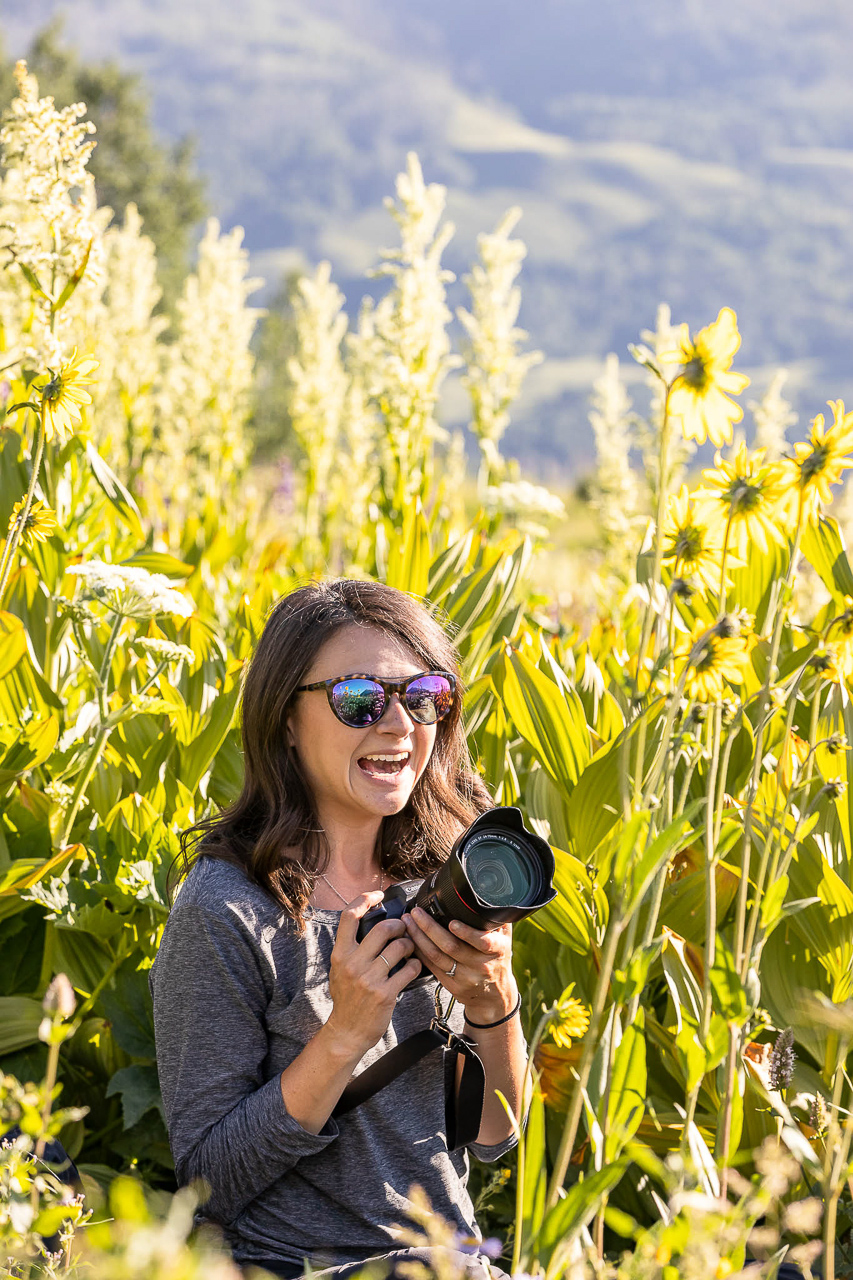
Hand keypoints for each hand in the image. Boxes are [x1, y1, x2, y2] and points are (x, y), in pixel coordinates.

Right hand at [326, 891, 419, 1054]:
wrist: (347, 1032)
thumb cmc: (347, 998)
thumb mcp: (339, 969)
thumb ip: (352, 948)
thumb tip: (372, 921)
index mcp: (340, 954)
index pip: (349, 916)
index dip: (365, 899)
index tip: (378, 894)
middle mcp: (352, 964)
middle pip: (382, 928)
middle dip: (399, 925)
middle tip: (404, 929)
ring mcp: (369, 979)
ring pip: (400, 947)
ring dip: (410, 945)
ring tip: (410, 949)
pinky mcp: (385, 994)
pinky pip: (409, 969)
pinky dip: (415, 965)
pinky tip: (413, 967)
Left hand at [403, 907, 517, 1023]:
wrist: (495, 995)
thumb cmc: (498, 961)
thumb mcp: (505, 939)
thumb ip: (497, 919)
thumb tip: (487, 893)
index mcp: (496, 951)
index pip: (482, 942)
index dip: (466, 932)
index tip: (452, 922)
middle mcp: (479, 965)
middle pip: (451, 947)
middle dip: (430, 928)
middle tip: (417, 913)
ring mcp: (463, 977)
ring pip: (436, 956)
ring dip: (419, 938)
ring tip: (408, 922)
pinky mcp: (450, 985)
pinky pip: (430, 966)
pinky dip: (419, 951)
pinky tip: (410, 940)